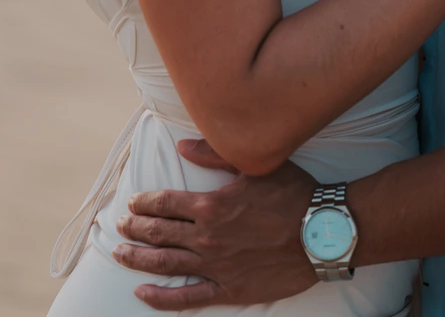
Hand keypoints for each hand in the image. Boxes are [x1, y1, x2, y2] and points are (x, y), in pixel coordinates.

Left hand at [113, 139, 318, 309]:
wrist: (323, 233)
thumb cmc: (293, 195)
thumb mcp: (254, 166)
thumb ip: (214, 154)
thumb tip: (181, 145)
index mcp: (210, 204)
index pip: (163, 203)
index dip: (144, 203)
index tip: (133, 203)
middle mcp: (206, 237)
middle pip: (157, 232)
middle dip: (134, 228)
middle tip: (120, 226)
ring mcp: (215, 266)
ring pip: (164, 263)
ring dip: (137, 258)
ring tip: (120, 254)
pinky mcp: (229, 290)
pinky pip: (187, 298)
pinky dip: (161, 298)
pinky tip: (143, 294)